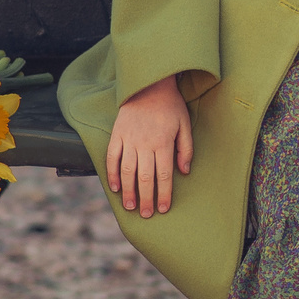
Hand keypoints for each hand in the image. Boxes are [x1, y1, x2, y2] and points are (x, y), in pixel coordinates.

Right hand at [107, 75, 193, 217]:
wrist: (148, 84)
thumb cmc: (170, 105)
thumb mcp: (185, 124)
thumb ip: (186, 149)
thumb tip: (184, 172)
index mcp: (163, 143)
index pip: (164, 175)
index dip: (164, 194)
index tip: (164, 208)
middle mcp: (145, 144)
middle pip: (145, 178)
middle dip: (146, 199)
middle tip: (146, 214)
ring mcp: (129, 139)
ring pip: (127, 171)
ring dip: (128, 191)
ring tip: (130, 207)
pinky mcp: (117, 134)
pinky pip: (112, 158)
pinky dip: (112, 174)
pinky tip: (115, 187)